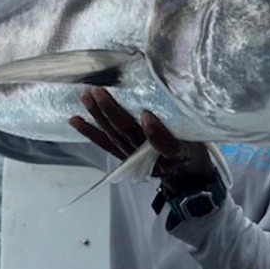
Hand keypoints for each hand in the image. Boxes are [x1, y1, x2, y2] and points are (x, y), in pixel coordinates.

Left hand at [68, 88, 215, 193]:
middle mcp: (150, 158)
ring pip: (114, 136)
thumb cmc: (190, 151)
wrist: (185, 176)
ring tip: (85, 98)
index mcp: (173, 154)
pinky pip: (105, 144)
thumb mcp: (194, 144)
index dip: (155, 132)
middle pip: (130, 134)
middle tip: (100, 92)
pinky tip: (75, 120)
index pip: (165, 144)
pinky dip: (89, 132)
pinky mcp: (124, 157)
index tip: (148, 114)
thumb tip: (150, 117)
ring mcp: (134, 158)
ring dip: (97, 117)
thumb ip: (176, 133)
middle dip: (113, 113)